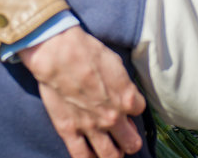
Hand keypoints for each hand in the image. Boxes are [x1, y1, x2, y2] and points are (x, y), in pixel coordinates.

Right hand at [19, 26, 144, 157]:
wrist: (58, 53)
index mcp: (126, 98)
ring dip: (114, 153)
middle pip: (132, 143)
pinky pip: (82, 156)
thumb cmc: (86, 50)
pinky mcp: (69, 130)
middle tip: (124, 134)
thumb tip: (124, 92)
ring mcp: (91, 127)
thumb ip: (122, 84)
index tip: (126, 103)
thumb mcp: (114, 62)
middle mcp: (112, 117)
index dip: (132, 106)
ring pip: (111, 156)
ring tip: (111, 148)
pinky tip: (91, 154)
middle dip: (130, 139)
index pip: (139, 110)